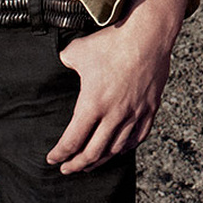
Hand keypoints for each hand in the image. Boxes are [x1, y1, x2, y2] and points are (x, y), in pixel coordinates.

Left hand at [47, 7, 178, 173]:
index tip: (52, 159)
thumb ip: (65, 62)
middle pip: (93, 152)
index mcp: (92, 104)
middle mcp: (114, 114)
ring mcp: (134, 112)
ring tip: (90, 164)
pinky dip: (126, 148)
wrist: (148, 34)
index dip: (59, 154)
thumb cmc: (111, 41)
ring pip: (116, 148)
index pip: (72, 141)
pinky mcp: (150, 107)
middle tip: (66, 169)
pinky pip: (139, 136)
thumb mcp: (78, 51)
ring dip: (100, 160)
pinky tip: (119, 149)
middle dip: (76, 165)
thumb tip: (60, 63)